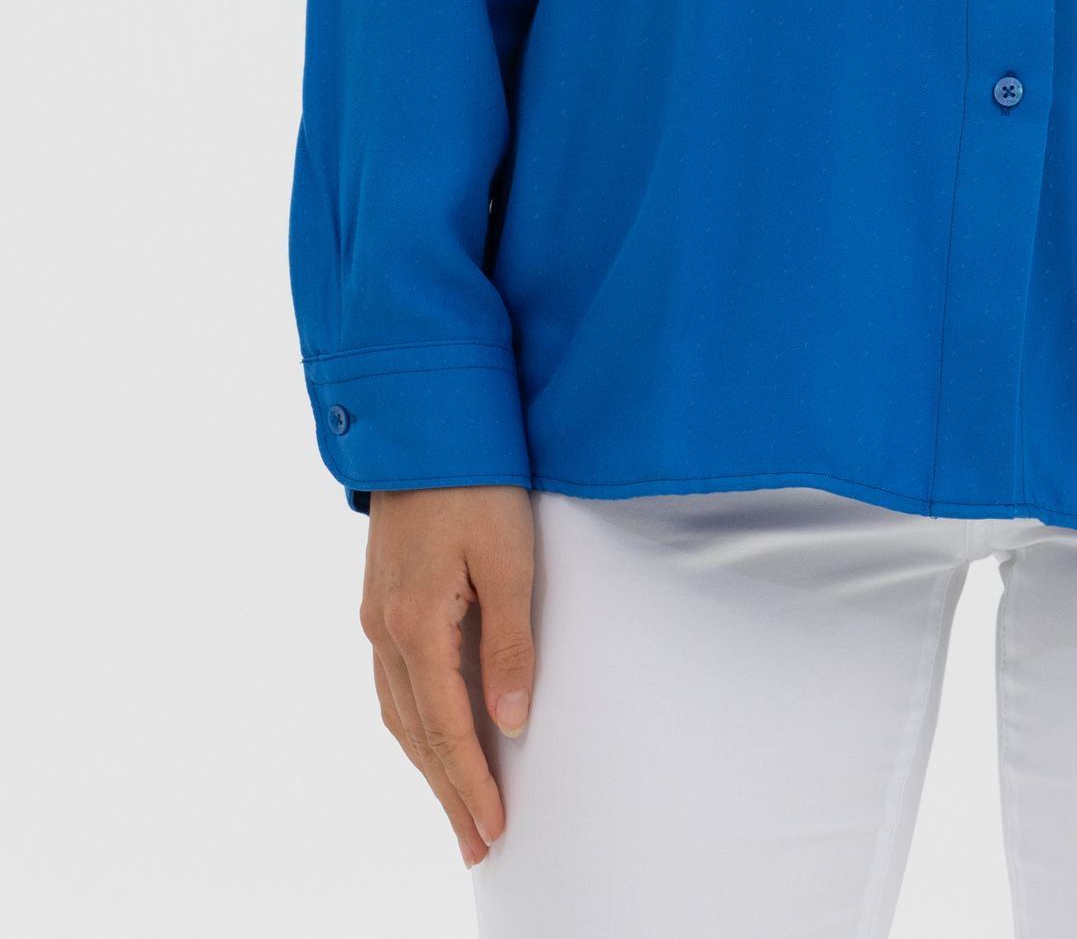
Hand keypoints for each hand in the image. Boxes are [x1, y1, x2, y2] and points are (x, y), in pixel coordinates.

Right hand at [359, 485, 535, 866]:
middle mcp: (384, 627)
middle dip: (446, 792)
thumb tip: (510, 721)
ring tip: (457, 806)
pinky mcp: (380, 598)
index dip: (470, 783)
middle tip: (474, 845)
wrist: (426, 420)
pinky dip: (414, 722)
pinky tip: (430, 736)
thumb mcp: (509, 557)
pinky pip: (392, 682)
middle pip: (415, 732)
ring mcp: (376, 613)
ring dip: (427, 763)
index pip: (445, 727)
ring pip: (398, 711)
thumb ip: (509, 642)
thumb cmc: (476, 481)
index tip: (492, 829)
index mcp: (415, 622)